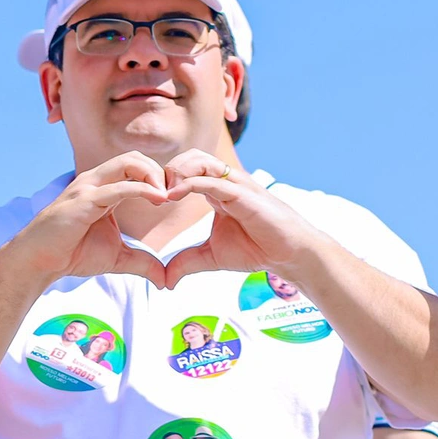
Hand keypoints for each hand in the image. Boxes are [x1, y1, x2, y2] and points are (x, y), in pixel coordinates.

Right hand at [12, 151, 167, 287]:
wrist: (40, 261)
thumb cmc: (72, 254)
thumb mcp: (118, 259)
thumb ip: (143, 264)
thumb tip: (164, 281)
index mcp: (104, 189)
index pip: (137, 167)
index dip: (160, 178)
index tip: (176, 199)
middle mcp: (96, 182)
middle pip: (135, 158)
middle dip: (160, 171)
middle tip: (175, 194)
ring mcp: (88, 188)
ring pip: (127, 163)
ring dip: (153, 175)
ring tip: (167, 197)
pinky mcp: (83, 200)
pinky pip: (117, 187)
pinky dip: (141, 189)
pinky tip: (158, 200)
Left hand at [162, 149, 325, 288]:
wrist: (289, 254)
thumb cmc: (256, 249)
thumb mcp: (210, 257)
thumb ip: (185, 263)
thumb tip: (164, 282)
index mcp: (216, 190)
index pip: (186, 169)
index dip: (164, 178)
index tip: (148, 198)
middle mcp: (226, 182)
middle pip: (190, 157)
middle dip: (167, 169)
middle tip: (152, 192)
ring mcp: (236, 185)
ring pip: (200, 161)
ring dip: (176, 171)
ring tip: (161, 192)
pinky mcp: (245, 194)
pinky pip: (213, 181)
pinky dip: (190, 183)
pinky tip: (172, 195)